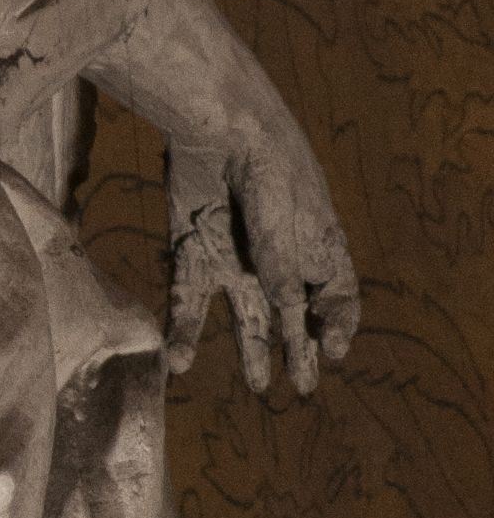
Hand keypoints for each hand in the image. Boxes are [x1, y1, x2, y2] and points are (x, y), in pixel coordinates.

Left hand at [166, 111, 357, 395]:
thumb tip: (288, 318)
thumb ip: (287, 278)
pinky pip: (188, 303)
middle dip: (298, 350)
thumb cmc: (270, 172)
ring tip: (259, 386)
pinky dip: (183, 334)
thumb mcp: (291, 229)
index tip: (331, 353)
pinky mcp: (192, 253)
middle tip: (300, 388)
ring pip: (244, 317)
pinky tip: (178, 363)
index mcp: (315, 245)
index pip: (337, 295)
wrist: (219, 128)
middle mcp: (276, 258)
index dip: (339, 326)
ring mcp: (234, 257)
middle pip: (291, 314)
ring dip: (251, 352)